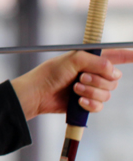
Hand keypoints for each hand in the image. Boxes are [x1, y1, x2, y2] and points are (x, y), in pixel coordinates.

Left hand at [10, 49, 132, 118]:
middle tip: (81, 78)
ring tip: (75, 89)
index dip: (128, 56)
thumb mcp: (73, 60)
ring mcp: (90, 89)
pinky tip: (79, 102)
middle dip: (100, 79)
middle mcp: (93, 73)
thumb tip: (112, 70)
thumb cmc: (50, 74)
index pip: (115, 55)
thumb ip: (96, 62)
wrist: (37, 94)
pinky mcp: (86, 103)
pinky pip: (100, 105)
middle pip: (115, 78)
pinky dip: (91, 103)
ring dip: (92, 91)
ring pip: (108, 92)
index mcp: (90, 59)